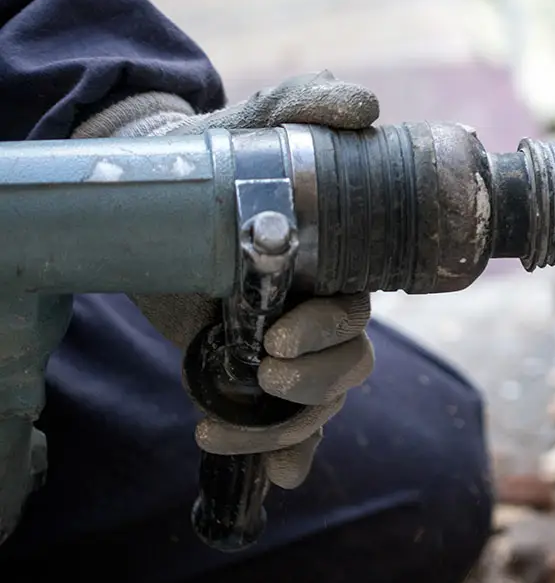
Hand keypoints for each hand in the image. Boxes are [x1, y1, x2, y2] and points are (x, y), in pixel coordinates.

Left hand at [73, 72, 378, 488]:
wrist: (161, 179)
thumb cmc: (222, 150)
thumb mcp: (259, 119)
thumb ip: (309, 103)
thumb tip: (366, 108)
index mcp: (335, 265)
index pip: (358, 317)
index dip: (329, 337)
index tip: (277, 337)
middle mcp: (316, 310)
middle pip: (348, 368)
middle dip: (312, 382)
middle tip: (261, 368)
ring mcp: (281, 343)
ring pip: (318, 405)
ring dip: (283, 428)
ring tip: (216, 427)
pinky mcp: (240, 365)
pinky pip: (286, 428)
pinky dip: (285, 458)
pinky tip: (275, 479)